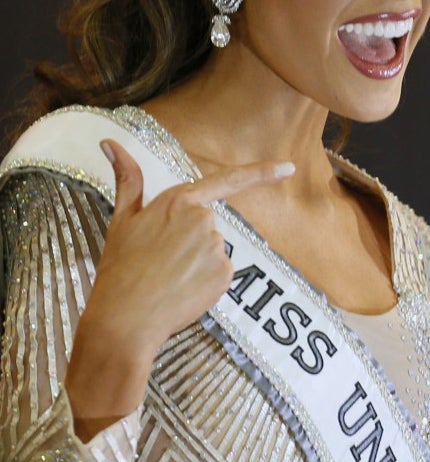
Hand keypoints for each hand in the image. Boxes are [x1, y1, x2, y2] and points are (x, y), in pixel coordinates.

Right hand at [64, 139, 293, 439]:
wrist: (124, 319)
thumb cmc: (120, 269)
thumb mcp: (122, 220)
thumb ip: (127, 179)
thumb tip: (110, 143)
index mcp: (178, 201)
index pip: (227, 181)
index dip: (261, 173)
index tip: (288, 168)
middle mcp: (204, 220)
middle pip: (208, 227)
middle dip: (189, 244)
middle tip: (159, 263)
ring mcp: (217, 247)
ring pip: (214, 252)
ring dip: (196, 264)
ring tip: (167, 278)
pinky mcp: (226, 274)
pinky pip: (221, 274)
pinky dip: (205, 283)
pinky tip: (183, 291)